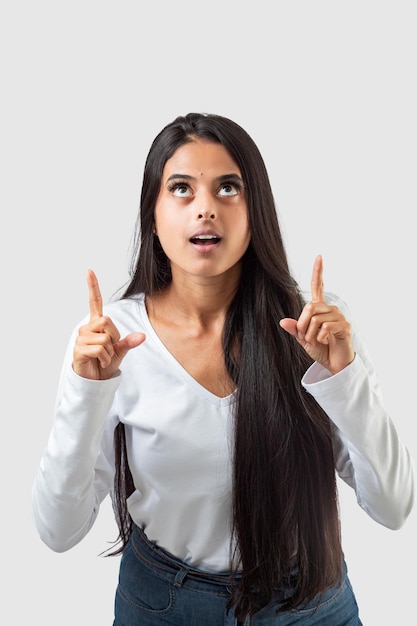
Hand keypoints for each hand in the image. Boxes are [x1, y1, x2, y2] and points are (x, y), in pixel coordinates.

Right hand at [73, 269, 145, 379]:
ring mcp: (81, 338)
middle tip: (109, 348)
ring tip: (103, 357)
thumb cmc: (105, 362)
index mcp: (96, 324)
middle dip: (114, 336)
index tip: (89, 271)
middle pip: (106, 321)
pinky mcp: (78, 350)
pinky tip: (100, 362)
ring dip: (109, 351)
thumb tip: (142, 336)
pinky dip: (105, 358)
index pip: (94, 302)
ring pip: (104, 338)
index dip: (93, 287)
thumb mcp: (120, 351)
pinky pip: (99, 349)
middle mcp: (87, 328)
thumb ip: (129, 342)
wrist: (95, 380)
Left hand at [279, 255, 353, 373]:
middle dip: (302, 324)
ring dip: (310, 334)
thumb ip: (295, 330)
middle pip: (310, 307)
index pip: (318, 286)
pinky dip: (319, 337)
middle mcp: (331, 309)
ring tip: (316, 341)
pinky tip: (324, 341)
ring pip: (316, 318)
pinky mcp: (344, 327)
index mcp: (320, 309)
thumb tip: (282, 322)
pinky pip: (324, 327)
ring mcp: (339, 317)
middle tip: (305, 337)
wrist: (335, 364)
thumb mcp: (303, 339)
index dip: (318, 272)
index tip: (319, 256)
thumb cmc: (321, 350)